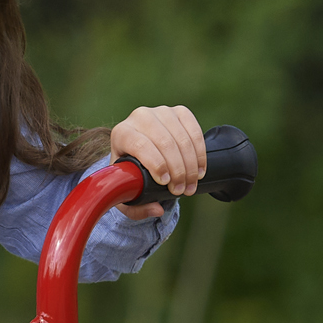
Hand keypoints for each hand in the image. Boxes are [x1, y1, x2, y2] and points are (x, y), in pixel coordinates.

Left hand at [108, 104, 205, 219]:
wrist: (140, 154)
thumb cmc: (130, 175)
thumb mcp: (126, 195)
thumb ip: (137, 208)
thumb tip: (157, 209)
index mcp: (121, 133)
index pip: (141, 145)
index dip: (157, 165)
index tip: (166, 183)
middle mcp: (140, 117)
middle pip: (165, 142)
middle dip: (178, 170)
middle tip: (181, 190)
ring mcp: (161, 112)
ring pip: (182, 138)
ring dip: (191, 165)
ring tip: (191, 184)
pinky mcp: (179, 112)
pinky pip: (194, 130)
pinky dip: (200, 152)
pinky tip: (199, 169)